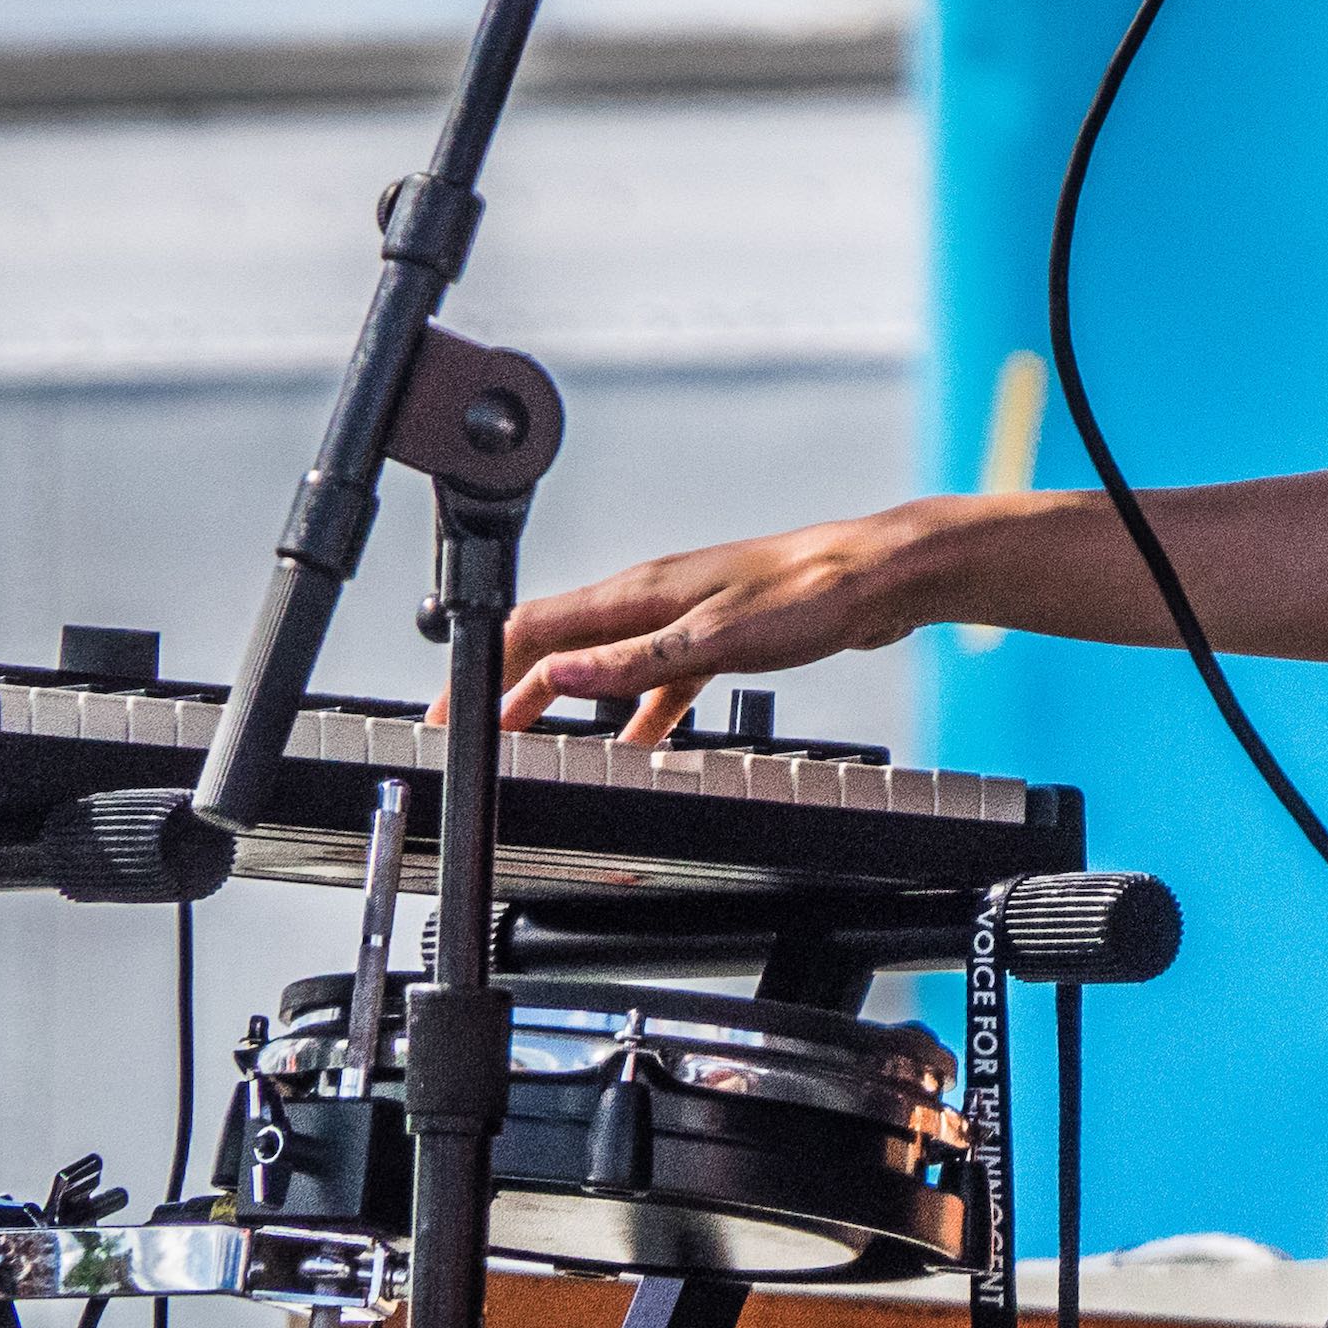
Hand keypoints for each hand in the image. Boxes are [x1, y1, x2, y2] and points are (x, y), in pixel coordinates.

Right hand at [495, 499, 973, 745]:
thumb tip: (556, 676)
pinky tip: (634, 746)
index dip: (483, 669)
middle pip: (559, 648)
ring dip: (566, 706)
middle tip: (478, 741)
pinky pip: (657, 681)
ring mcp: (684, 616)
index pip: (535, 628)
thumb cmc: (808, 595)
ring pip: (604, 666)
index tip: (450, 711)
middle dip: (511, 693)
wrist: (877, 579)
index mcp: (639, 591)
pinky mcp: (718, 636)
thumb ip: (632, 663)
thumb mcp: (712, 640)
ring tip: (536, 749)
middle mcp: (652, 598)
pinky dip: (635, 716)